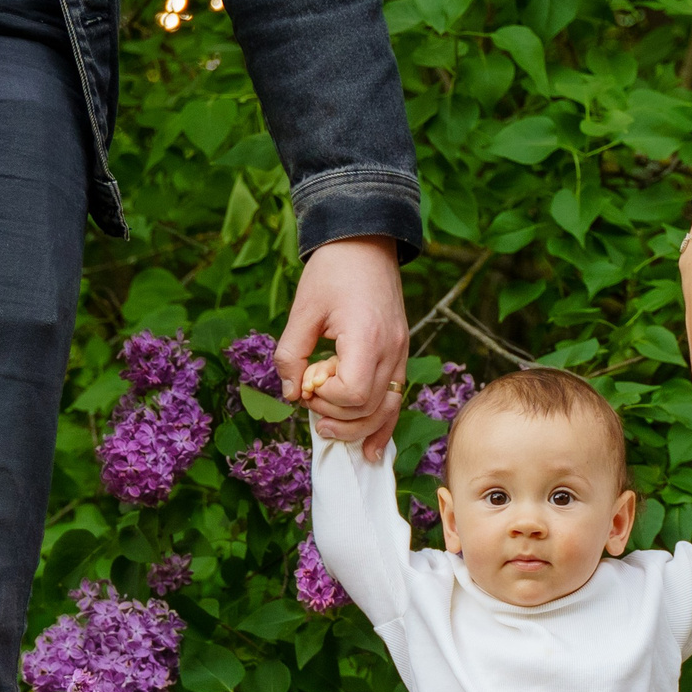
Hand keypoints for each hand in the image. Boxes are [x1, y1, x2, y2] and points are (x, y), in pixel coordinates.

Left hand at [277, 235, 406, 453]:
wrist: (365, 241)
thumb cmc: (332, 270)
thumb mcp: (302, 310)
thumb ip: (291, 355)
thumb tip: (291, 394)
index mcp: (367, 337)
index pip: (352, 394)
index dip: (325, 400)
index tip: (307, 383)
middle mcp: (391, 350)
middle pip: (369, 409)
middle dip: (335, 416)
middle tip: (308, 401)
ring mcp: (400, 353)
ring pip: (386, 410)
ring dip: (355, 427)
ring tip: (326, 429)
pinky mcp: (400, 354)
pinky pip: (396, 400)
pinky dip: (382, 426)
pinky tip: (370, 449)